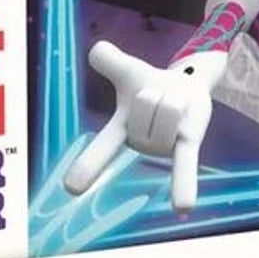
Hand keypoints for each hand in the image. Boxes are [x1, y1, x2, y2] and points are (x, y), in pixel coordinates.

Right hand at [63, 41, 226, 211]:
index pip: (103, 148)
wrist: (188, 86)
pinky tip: (183, 208)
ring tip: (175, 103)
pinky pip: (183, 167)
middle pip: (148, 103)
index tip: (70, 189)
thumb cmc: (152, 84)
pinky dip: (183, 186)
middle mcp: (140, 143)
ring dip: (174, 96)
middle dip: (157, 90)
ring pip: (168, 110)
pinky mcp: (187, 144)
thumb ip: (109, 60)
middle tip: (161, 94)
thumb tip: (96, 49)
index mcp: (121, 129)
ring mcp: (164, 146)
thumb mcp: (129, 70)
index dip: (88, 166)